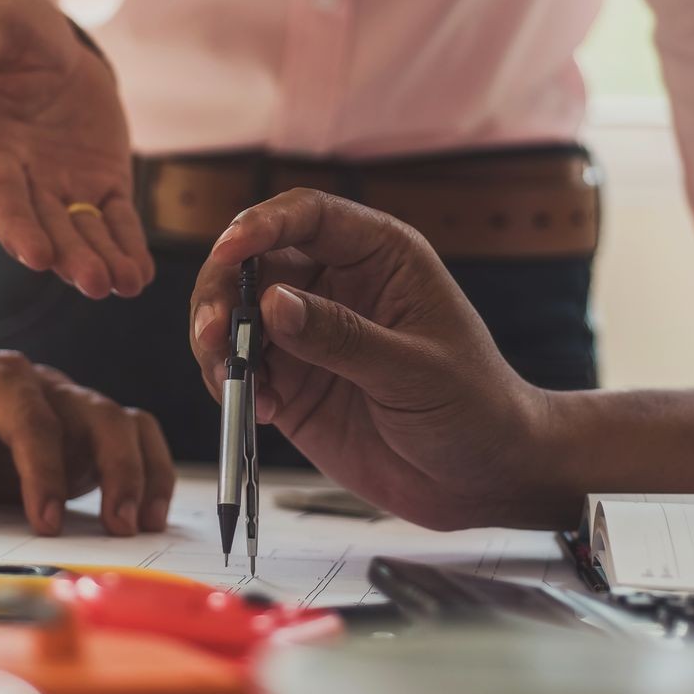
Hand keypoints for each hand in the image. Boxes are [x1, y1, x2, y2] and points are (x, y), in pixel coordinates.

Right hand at [0, 0, 151, 298]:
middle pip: (46, 223)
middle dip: (68, 255)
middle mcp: (24, 176)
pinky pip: (116, 218)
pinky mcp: (101, 180)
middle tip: (94, 284)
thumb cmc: (3, 30)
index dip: (17, 224)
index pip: (2, 192)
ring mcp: (63, 183)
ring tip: (124, 286)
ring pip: (82, 229)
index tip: (34, 255)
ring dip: (101, 259)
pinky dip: (128, 245)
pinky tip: (141, 275)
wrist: (41, 42)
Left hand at [0, 351, 173, 536]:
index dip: (44, 470)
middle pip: (98, 413)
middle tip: (118, 523)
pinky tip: (148, 512)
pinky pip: (131, 442)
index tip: (45, 522)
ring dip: (141, 471)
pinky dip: (147, 472)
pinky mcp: (83, 436)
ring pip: (124, 424)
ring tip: (141, 522)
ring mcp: (68, 409)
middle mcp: (44, 386)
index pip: (34, 420)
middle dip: (116, 468)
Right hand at [189, 190, 551, 529]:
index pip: (308, 216)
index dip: (262, 224)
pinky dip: (231, 384)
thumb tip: (272, 303)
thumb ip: (342, 337)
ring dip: (216, 341)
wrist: (481, 477)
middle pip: (255, 261)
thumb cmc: (473, 407)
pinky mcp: (292, 382)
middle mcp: (336, 284)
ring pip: (236, 315)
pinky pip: (240, 369)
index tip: (230, 251)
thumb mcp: (414, 370)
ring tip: (227, 378)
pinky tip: (259, 410)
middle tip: (212, 332)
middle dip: (222, 290)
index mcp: (379, 256)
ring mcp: (309, 334)